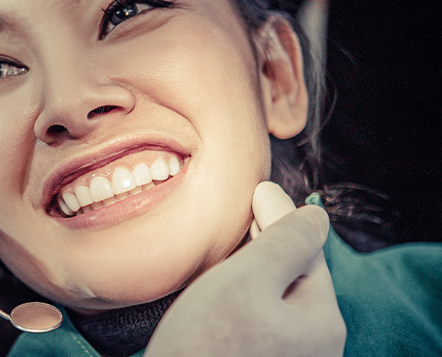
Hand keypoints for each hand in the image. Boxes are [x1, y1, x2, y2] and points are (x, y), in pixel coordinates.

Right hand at [145, 182, 344, 355]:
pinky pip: (256, 325)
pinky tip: (217, 295)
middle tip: (240, 216)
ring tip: (227, 251)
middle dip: (266, 245)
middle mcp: (313, 346)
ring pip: (272, 302)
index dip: (278, 216)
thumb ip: (284, 241)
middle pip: (291, 278)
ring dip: (251, 274)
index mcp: (321, 321)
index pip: (307, 251)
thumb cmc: (207, 345)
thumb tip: (312, 213)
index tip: (256, 189)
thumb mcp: (248, 279)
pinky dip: (239, 301)